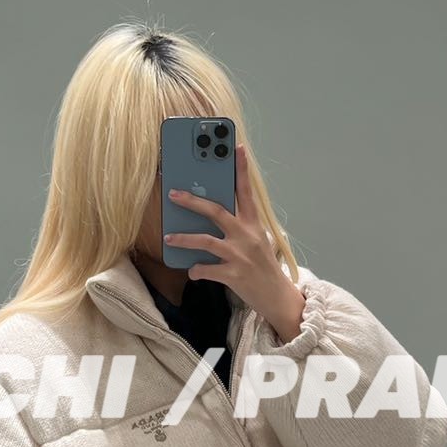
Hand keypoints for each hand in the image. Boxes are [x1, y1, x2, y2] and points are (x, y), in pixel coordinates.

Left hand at [163, 143, 306, 342]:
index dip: (241, 170)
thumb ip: (238, 227)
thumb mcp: (256, 241)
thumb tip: (211, 216)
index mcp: (253, 224)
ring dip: (183, 239)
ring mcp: (240, 255)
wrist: (277, 297)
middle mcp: (247, 236)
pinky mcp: (233, 275)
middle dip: (193, 201)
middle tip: (173, 194)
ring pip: (205, 241)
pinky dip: (196, 270)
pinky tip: (192, 271)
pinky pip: (206, 269)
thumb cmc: (263, 267)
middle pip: (216, 211)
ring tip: (169, 238)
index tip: (236, 149)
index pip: (246, 192)